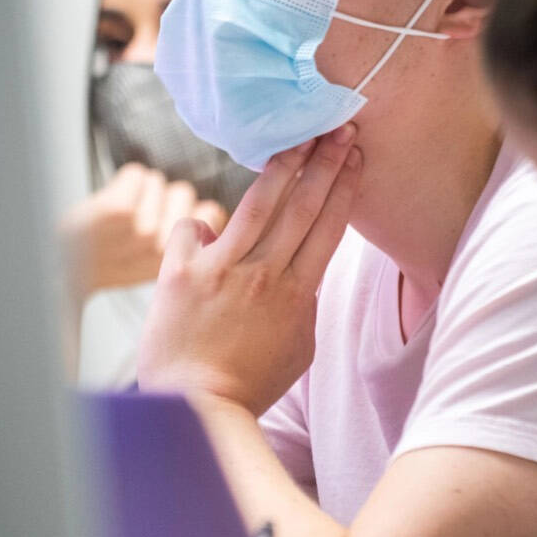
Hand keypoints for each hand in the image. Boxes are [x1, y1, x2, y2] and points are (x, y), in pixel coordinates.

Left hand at [61, 164, 227, 301]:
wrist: (61, 266)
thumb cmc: (104, 262)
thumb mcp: (152, 263)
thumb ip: (182, 240)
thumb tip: (209, 209)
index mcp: (176, 259)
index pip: (212, 213)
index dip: (191, 209)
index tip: (167, 219)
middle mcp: (162, 246)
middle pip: (184, 191)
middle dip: (162, 199)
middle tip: (134, 221)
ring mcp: (141, 228)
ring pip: (157, 181)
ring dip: (139, 192)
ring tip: (118, 216)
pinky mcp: (118, 210)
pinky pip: (136, 174)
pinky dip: (122, 182)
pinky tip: (108, 204)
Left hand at [135, 124, 361, 412]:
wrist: (197, 408)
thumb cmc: (249, 383)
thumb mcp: (299, 346)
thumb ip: (303, 301)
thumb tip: (299, 268)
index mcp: (297, 294)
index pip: (328, 227)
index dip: (344, 187)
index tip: (356, 157)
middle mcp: (264, 274)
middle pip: (302, 204)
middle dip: (324, 162)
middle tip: (339, 127)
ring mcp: (221, 270)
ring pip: (257, 204)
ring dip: (281, 165)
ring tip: (297, 137)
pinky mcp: (181, 272)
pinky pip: (192, 227)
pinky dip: (198, 221)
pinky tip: (205, 223)